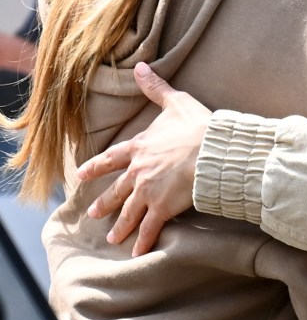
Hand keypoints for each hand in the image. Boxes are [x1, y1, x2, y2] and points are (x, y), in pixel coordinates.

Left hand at [76, 62, 211, 256]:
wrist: (212, 152)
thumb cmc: (197, 127)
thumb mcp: (175, 102)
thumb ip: (156, 88)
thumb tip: (142, 66)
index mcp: (139, 148)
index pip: (111, 159)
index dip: (95, 167)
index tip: (81, 175)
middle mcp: (138, 171)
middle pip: (117, 190)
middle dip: (105, 203)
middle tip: (93, 214)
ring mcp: (148, 191)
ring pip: (129, 212)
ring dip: (120, 227)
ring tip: (112, 239)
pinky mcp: (162, 207)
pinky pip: (150, 228)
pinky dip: (144, 241)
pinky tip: (137, 253)